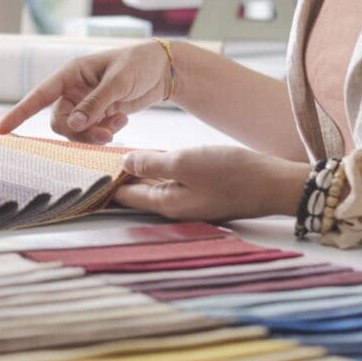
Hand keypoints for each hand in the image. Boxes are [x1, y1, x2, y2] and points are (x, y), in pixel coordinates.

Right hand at [0, 42, 172, 141]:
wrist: (163, 70)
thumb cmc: (139, 64)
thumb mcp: (118, 82)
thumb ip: (95, 103)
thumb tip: (72, 124)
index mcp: (71, 73)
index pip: (39, 95)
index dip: (19, 112)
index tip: (2, 129)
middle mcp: (73, 89)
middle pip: (60, 121)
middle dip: (80, 132)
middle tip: (106, 135)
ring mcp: (85, 103)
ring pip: (76, 130)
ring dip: (95, 133)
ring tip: (118, 124)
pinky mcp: (98, 113)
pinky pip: (92, 131)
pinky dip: (107, 130)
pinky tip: (122, 118)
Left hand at [115, 146, 305, 222]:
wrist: (275, 184)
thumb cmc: (232, 173)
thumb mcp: (186, 162)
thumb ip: (152, 163)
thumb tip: (124, 163)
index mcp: (164, 204)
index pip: (123, 196)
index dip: (104, 180)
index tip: (86, 163)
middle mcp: (174, 208)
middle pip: (136, 193)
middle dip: (117, 178)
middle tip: (97, 153)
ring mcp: (189, 202)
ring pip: (154, 187)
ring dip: (138, 173)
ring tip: (118, 152)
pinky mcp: (202, 193)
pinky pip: (172, 183)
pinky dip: (159, 171)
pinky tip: (153, 157)